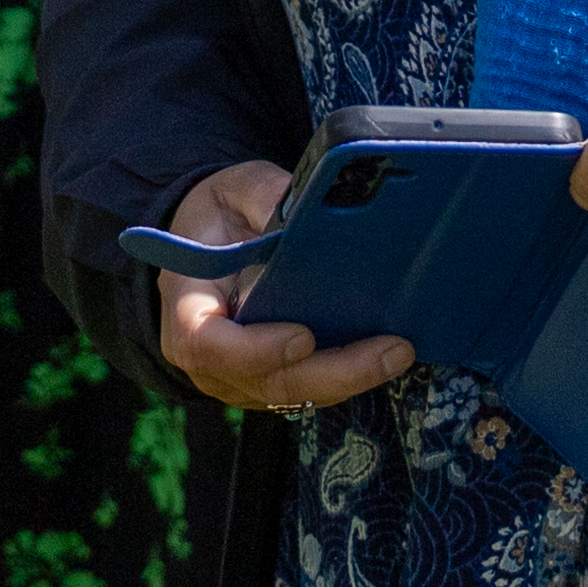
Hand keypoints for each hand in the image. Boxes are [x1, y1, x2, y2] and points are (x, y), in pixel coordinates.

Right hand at [155, 158, 414, 412]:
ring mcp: (238, 379)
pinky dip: (347, 378)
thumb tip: (309, 205)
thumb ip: (265, 197)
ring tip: (399, 350)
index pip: (207, 343)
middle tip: (390, 350)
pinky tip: (385, 354)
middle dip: (334, 371)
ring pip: (295, 395)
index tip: (303, 336)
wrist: (207, 244)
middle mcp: (208, 358)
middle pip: (268, 381)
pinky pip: (309, 392)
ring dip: (350, 378)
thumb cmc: (219, 218)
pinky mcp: (268, 384)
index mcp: (188, 308)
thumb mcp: (234, 190)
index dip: (256, 349)